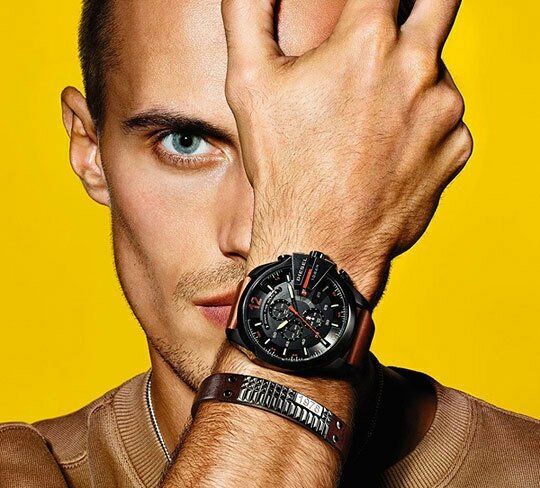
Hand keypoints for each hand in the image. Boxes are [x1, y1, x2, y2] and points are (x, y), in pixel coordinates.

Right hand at [221, 0, 472, 303]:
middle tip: (385, 38)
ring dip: (410, 81)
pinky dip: (421, 127)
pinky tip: (386, 154)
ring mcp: (444, 111)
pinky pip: (445, 121)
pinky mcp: (456, 148)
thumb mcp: (249, 83)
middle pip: (439, 1)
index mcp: (367, 40)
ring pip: (435, 72)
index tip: (368, 8)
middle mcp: (417, 68)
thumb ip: (248, 11)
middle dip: (415, 9)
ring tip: (367, 122)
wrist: (321, 244)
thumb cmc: (283, 168)